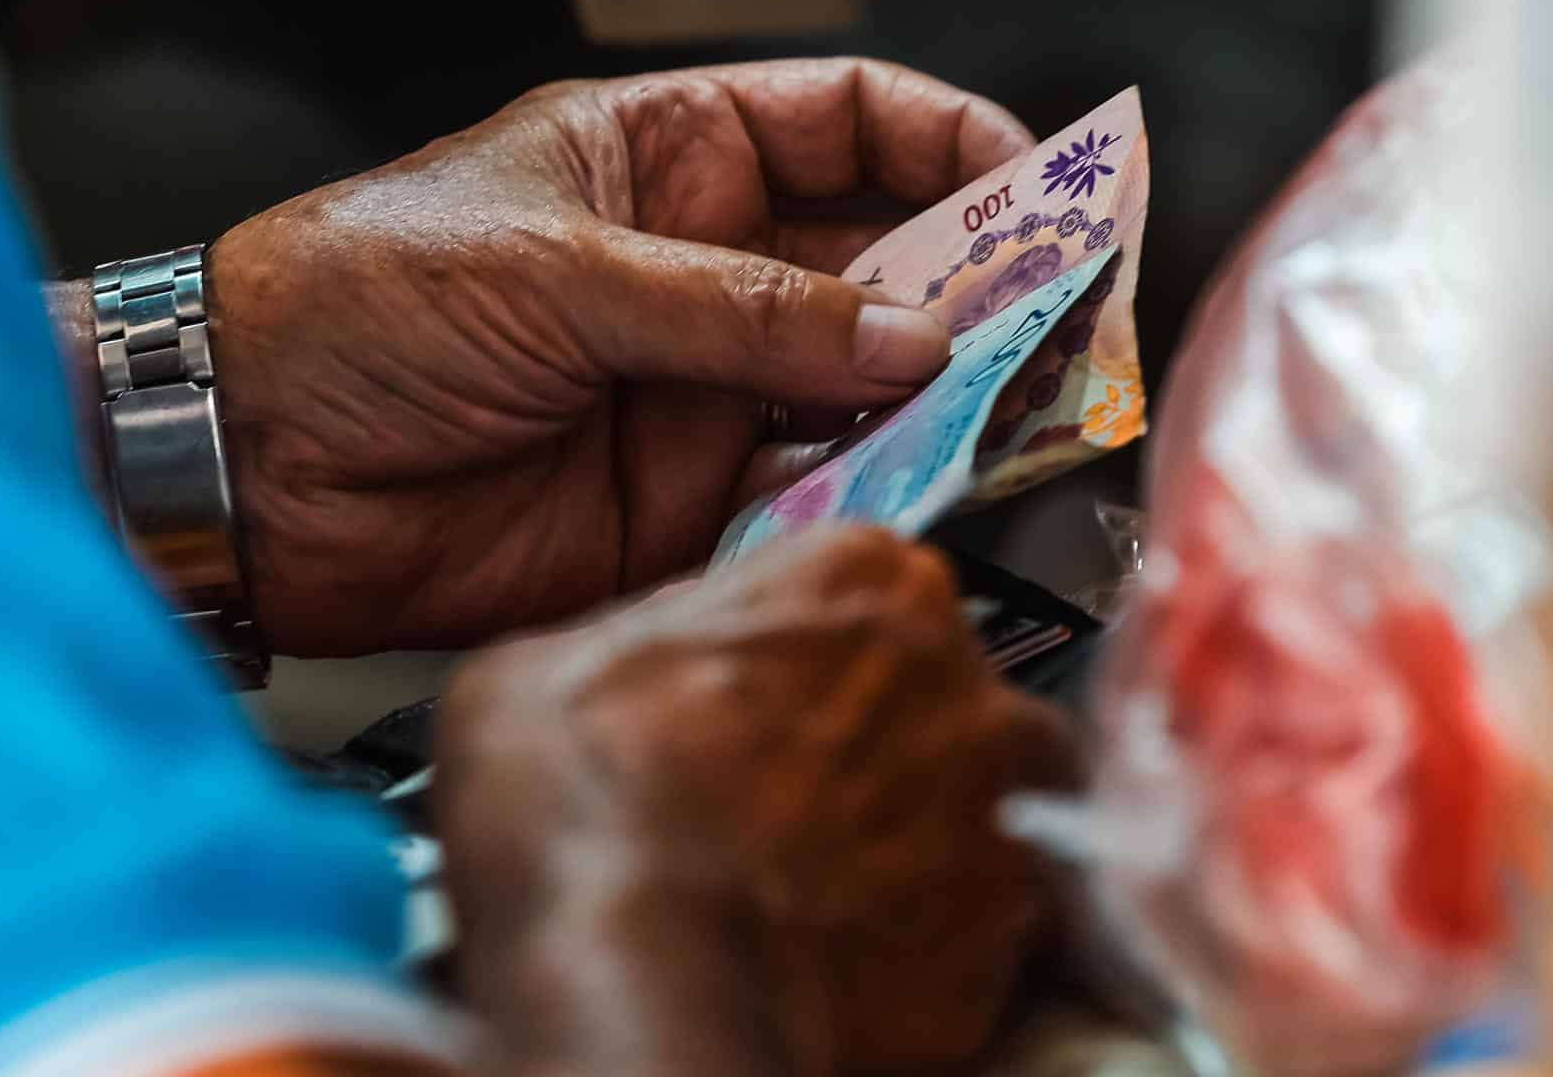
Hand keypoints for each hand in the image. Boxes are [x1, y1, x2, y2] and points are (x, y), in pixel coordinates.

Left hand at [203, 58, 1031, 651]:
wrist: (250, 464)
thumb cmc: (359, 303)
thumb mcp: (560, 272)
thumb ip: (742, 309)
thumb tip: (908, 332)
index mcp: (670, 159)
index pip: (850, 123)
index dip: (954, 144)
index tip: (1044, 183)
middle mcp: (705, 272)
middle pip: (885, 263)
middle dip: (978, 285)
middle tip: (1062, 319)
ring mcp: (700, 389)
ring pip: (862, 387)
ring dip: (940, 399)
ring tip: (1016, 408)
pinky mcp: (683, 501)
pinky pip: (805, 494)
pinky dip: (865, 497)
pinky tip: (912, 489)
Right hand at [436, 526, 1082, 1076]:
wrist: (646, 976)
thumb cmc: (591, 807)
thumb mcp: (541, 667)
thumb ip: (635, 643)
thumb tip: (635, 676)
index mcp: (860, 575)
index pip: (851, 588)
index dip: (792, 654)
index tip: (748, 700)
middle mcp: (960, 672)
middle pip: (926, 692)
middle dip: (866, 741)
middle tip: (772, 802)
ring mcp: (1002, 806)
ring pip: (970, 808)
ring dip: (910, 838)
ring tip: (810, 891)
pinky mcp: (1012, 937)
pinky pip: (974, 928)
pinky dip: (919, 944)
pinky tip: (835, 959)